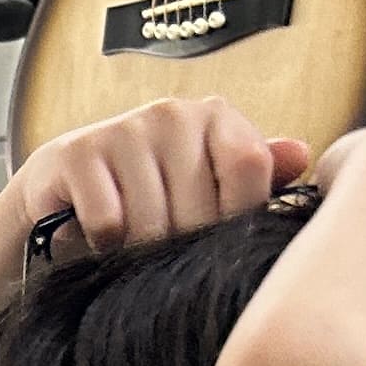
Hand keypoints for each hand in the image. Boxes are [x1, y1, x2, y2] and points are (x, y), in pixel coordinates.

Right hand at [8, 97, 307, 260]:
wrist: (61, 194)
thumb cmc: (146, 196)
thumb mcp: (205, 187)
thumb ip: (254, 176)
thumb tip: (303, 155)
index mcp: (215, 116)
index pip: (250, 166)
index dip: (236, 217)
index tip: (215, 239)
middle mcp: (174, 112)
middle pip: (201, 205)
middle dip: (184, 246)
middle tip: (165, 254)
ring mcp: (125, 127)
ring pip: (154, 221)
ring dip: (142, 252)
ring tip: (133, 248)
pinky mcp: (79, 152)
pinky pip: (110, 223)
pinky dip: (106, 246)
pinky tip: (101, 240)